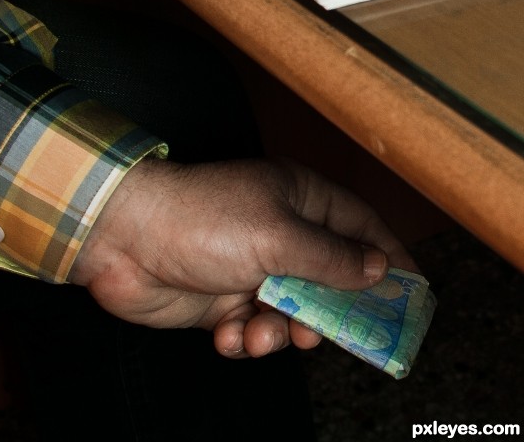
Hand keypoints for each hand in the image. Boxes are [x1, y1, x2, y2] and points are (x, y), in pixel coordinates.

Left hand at [69, 157, 416, 358]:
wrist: (125, 239)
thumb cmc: (203, 219)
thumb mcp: (278, 236)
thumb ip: (331, 258)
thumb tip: (376, 269)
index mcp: (300, 201)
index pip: (361, 227)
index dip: (389, 257)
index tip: (414, 293)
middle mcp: (280, 232)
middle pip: (330, 279)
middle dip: (329, 312)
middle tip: (326, 334)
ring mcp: (252, 267)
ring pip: (293, 312)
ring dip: (281, 331)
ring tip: (259, 331)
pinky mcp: (224, 299)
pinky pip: (254, 328)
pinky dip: (244, 338)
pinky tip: (227, 333)